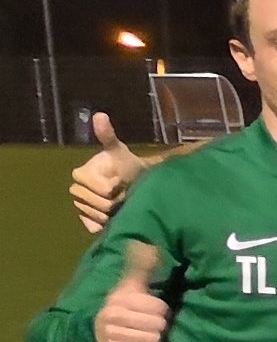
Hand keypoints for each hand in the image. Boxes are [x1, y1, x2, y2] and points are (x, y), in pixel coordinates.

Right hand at [69, 116, 144, 232]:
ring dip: (115, 212)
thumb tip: (100, 115)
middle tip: (125, 193)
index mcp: (80, 174)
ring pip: (98, 215)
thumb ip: (108, 135)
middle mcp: (76, 190)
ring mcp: (80, 206)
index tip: (122, 180)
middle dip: (116, 200)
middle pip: (99, 204)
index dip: (115, 186)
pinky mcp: (86, 221)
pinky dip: (106, 224)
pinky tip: (115, 217)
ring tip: (122, 203)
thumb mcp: (119, 151)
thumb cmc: (127, 167)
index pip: (102, 189)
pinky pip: (94, 226)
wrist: (134, 184)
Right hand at [94, 240, 172, 341]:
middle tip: (148, 322)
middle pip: (158, 324)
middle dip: (157, 324)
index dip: (159, 309)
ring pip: (153, 339)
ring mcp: (112, 333)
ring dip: (151, 337)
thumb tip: (147, 245)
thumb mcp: (129, 286)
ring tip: (142, 332)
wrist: (95, 331)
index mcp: (121, 297)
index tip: (152, 308)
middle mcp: (114, 314)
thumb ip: (140, 268)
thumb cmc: (120, 305)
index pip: (158, 307)